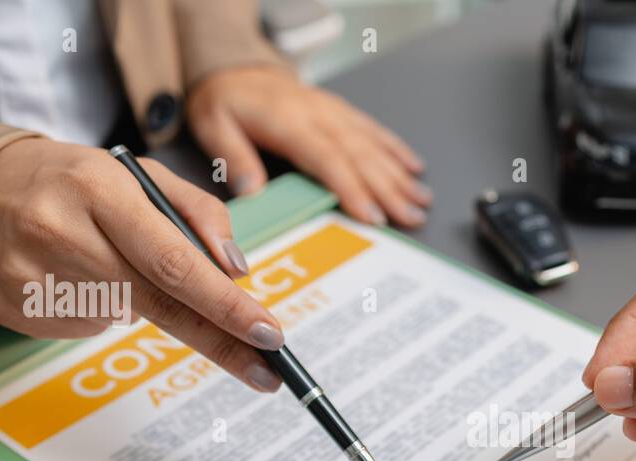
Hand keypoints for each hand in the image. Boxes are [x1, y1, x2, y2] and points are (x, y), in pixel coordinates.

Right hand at [0, 138, 285, 391]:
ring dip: (142, 305)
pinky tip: (76, 277)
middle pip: (162, 304)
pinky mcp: (20, 310)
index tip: (269, 333)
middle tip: (266, 372)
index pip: (177, 261)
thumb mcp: (137, 174)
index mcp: (100, 190)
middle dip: (221, 341)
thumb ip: (197, 212)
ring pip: (128, 317)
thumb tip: (237, 270)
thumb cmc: (73, 183)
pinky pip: (93, 326)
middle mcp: (64, 233)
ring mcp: (36, 277)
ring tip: (106, 263)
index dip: (227, 304)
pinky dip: (104, 309)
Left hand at [187, 65, 430, 227]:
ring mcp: (333, 112)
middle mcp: (317, 115)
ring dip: (400, 173)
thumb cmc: (225, 102)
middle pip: (359, 155)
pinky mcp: (340, 112)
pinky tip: (414, 167)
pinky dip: (396, 149)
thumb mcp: (213, 127)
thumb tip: (253, 191)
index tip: (372, 215)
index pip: (326, 159)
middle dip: (389, 189)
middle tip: (411, 217)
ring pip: (372, 144)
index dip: (352, 188)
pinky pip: (373, 130)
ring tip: (422, 200)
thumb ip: (235, 159)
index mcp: (288, 122)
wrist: (234, 69)